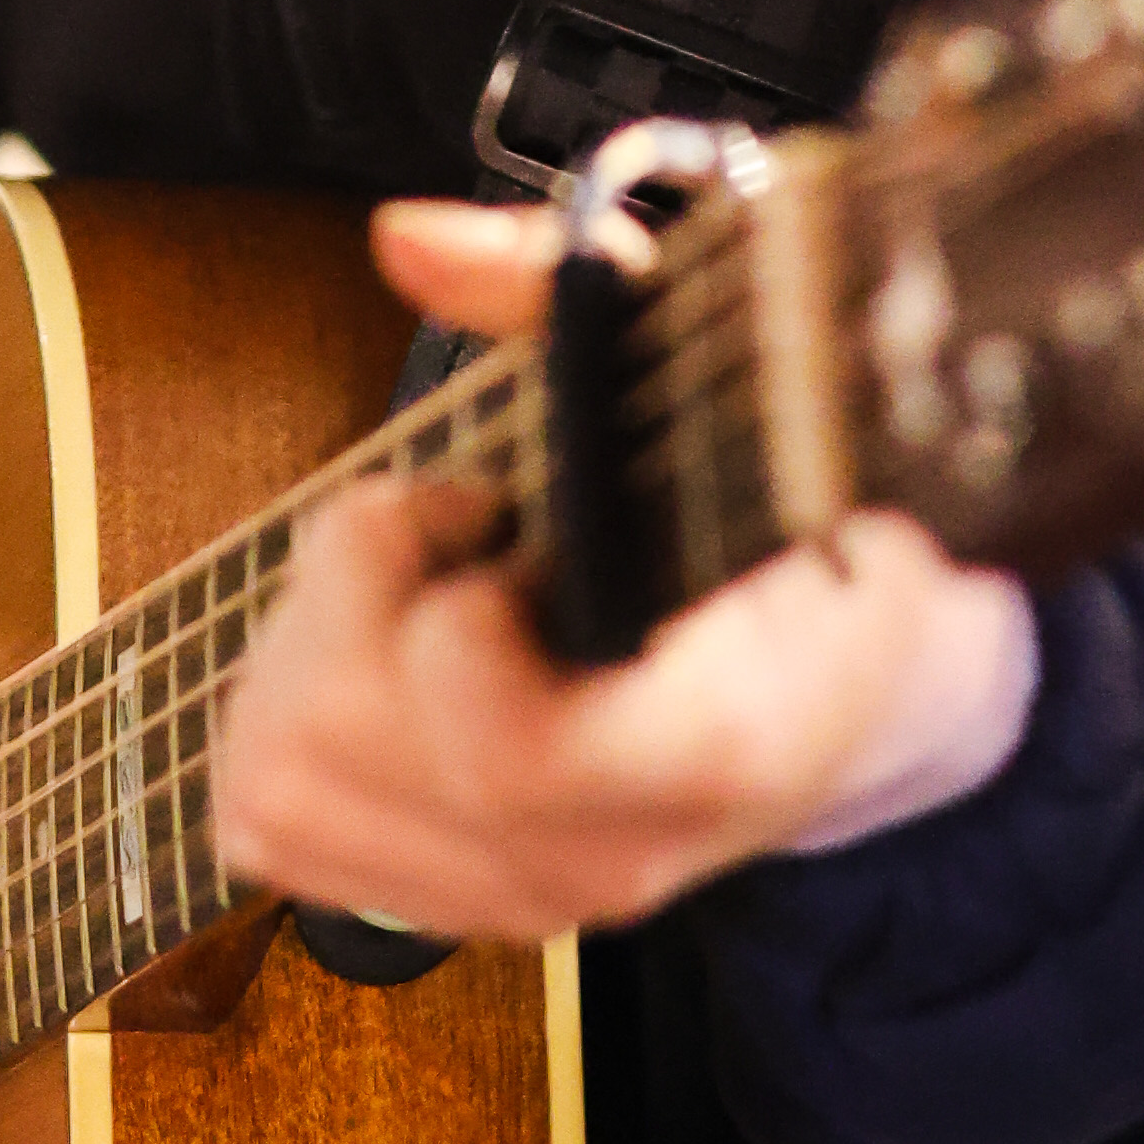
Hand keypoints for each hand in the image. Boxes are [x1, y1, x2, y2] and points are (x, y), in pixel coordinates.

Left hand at [206, 199, 1034, 948]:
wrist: (876, 687)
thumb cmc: (801, 517)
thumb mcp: (736, 378)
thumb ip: (566, 286)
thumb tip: (409, 240)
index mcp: (727, 735)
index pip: (515, 749)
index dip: (454, 622)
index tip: (494, 515)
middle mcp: (620, 851)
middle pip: (353, 746)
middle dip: (356, 591)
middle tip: (455, 524)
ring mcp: (531, 894)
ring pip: (282, 789)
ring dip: (306, 647)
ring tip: (421, 580)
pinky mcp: (455, 902)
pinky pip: (267, 828)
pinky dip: (281, 716)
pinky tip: (383, 650)